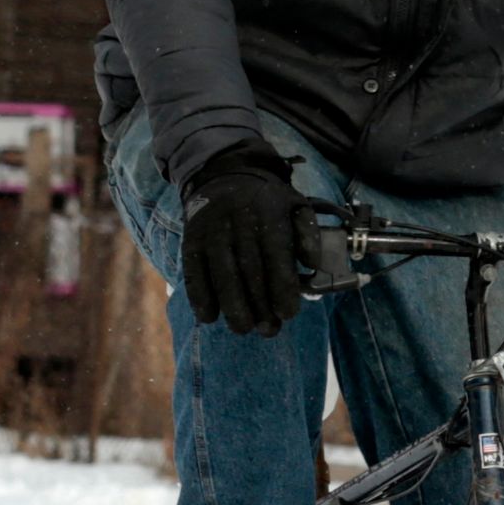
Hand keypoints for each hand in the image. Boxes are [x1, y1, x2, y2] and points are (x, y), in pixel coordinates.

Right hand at [182, 143, 305, 337]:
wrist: (224, 173)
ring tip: (243, 328)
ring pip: (221, 274)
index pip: (277, 256)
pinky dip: (199, 295)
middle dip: (260, 305)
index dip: (282, 287)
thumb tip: (312, 265)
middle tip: (268, 331)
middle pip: (249, 270)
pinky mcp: (191, 238)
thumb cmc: (267, 200)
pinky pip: (193, 270)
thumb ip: (308, 233)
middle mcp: (240, 222)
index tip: (289, 313)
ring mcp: (212, 231)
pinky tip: (209, 317)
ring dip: (232, 306)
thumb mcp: (296, 205)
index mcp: (270, 214)